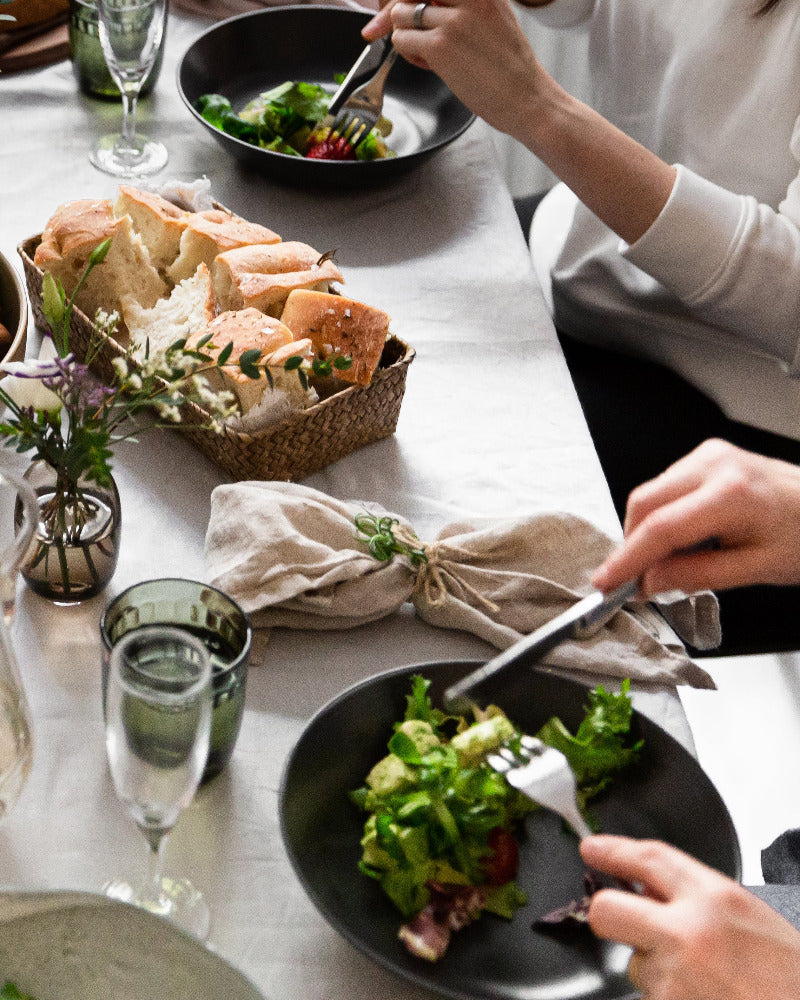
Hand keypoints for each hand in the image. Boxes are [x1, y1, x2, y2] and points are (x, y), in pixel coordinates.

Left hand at [362, 0, 544, 138]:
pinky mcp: (441, 45)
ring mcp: (453, 19)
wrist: (529, 100)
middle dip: (394, 11)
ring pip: (400, 14)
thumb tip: (420, 8)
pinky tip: (430, 65)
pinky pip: (401, 40)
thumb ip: (461, 7)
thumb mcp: (493, 19)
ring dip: (406, 36)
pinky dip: (408, 55)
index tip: (397, 9)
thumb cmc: (511, 70)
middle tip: (386, 31)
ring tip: (429, 54)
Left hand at [581, 834, 799, 999]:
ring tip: (705, 981)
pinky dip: (672, 999)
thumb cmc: (789, 973)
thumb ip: (695, 897)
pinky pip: (652, 998)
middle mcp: (687, 935)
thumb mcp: (746, 914)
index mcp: (713, 898)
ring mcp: (674, 980)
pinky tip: (706, 997)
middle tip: (623, 921)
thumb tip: (648, 891)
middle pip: (607, 911)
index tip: (592, 849)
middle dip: (608, 914)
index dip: (613, 851)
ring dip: (658, 973)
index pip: (647, 859)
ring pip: (636, 967)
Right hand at [591, 439, 799, 596]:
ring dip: (645, 531)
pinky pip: (665, 486)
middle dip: (631, 544)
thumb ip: (698, 575)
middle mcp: (715, 464)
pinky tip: (679, 539)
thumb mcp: (758, 569)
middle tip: (632, 581)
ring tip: (665, 563)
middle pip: (644, 503)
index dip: (627, 558)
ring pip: (650, 494)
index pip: (660, 528)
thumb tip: (650, 581)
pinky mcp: (707, 454)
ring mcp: (709, 454)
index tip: (606, 582)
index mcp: (731, 494)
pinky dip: (660, 515)